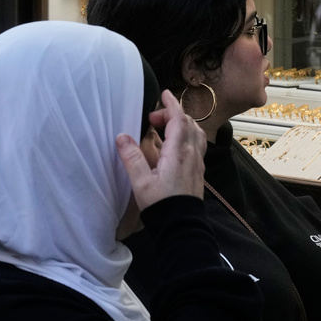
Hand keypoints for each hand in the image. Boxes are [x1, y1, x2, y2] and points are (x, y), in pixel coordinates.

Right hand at [117, 90, 206, 209]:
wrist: (181, 226)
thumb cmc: (161, 205)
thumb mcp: (140, 182)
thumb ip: (132, 157)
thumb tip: (122, 137)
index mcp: (178, 152)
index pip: (179, 120)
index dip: (172, 104)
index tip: (164, 93)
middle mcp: (192, 155)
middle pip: (188, 124)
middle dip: (173, 114)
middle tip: (153, 118)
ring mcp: (198, 163)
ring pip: (196, 134)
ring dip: (183, 125)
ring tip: (166, 127)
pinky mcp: (198, 172)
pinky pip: (197, 146)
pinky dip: (187, 136)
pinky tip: (175, 146)